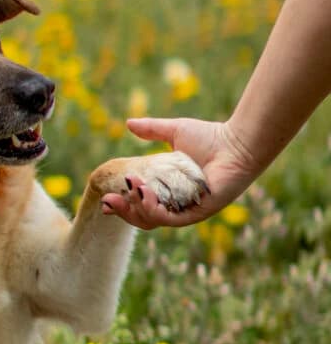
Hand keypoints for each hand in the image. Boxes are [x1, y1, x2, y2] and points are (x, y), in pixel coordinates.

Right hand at [102, 117, 256, 228]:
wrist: (237, 143)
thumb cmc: (211, 137)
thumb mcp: (174, 132)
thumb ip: (151, 130)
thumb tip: (128, 123)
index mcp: (168, 192)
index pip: (140, 205)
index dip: (122, 204)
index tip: (106, 196)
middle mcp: (175, 206)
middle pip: (142, 218)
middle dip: (122, 211)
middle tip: (108, 199)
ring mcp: (186, 212)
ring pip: (152, 221)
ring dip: (137, 207)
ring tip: (132, 188)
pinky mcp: (197, 214)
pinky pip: (169, 219)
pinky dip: (153, 209)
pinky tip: (144, 194)